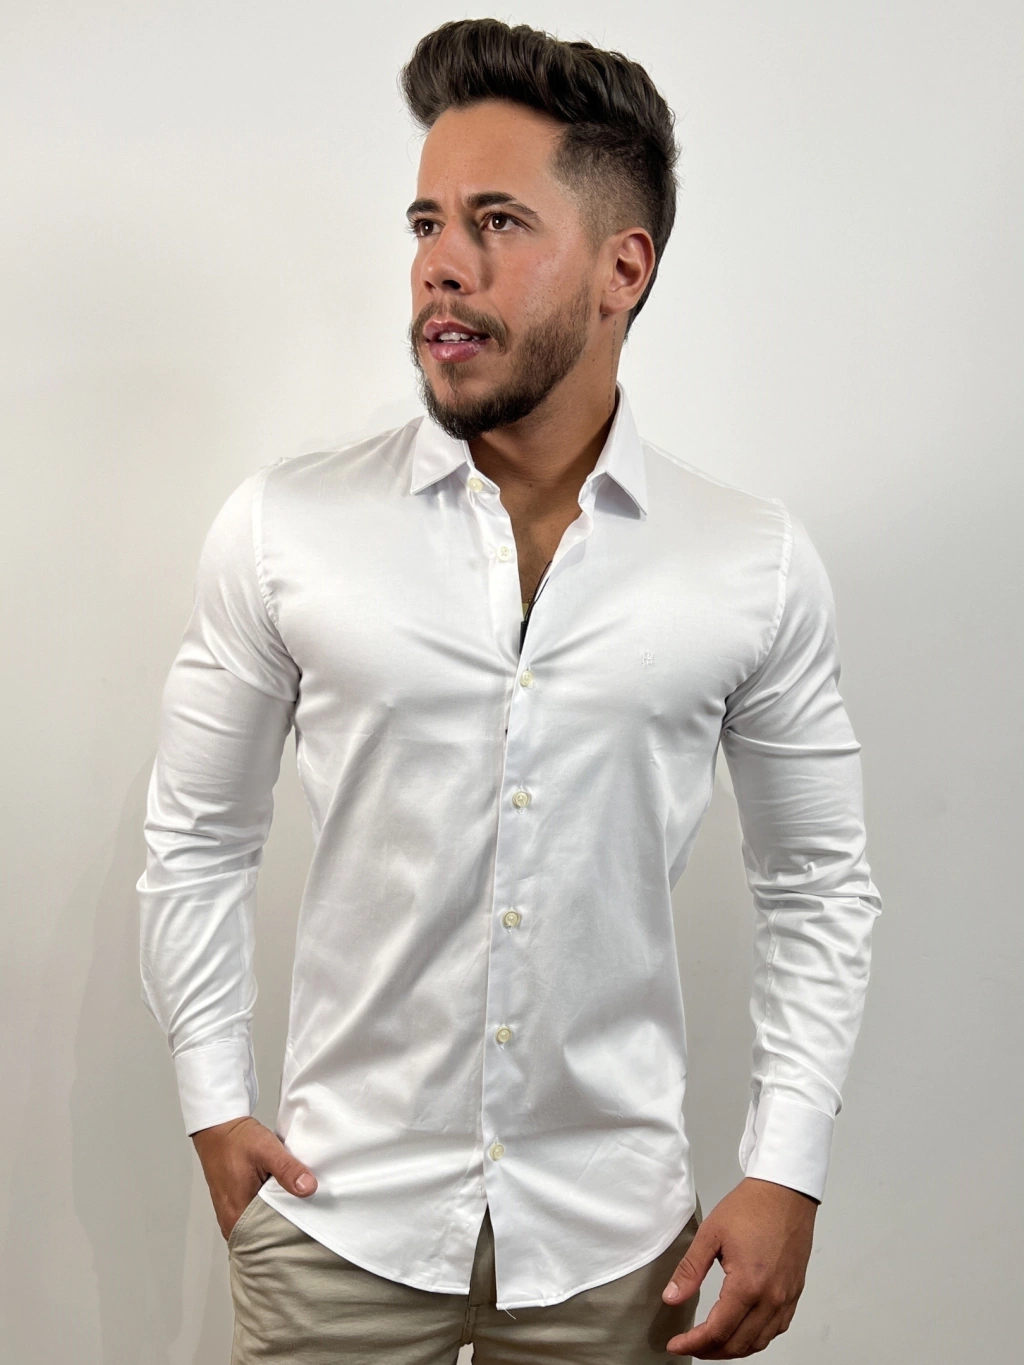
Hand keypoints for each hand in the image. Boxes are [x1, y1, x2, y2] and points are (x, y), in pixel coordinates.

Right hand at [191, 1115, 317, 1239]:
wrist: (218, 1128)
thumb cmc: (236, 1140)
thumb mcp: (267, 1150)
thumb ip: (288, 1169)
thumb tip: (308, 1187)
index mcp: (237, 1215)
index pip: (268, 1239)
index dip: (290, 1233)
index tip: (309, 1224)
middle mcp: (231, 1221)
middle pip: (264, 1236)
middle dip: (285, 1227)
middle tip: (307, 1215)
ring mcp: (230, 1214)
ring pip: (260, 1226)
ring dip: (276, 1216)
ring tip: (296, 1206)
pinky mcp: (233, 1206)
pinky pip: (254, 1216)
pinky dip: (268, 1209)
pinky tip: (281, 1198)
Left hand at [661, 1177, 817, 1357]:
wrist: (785, 1192)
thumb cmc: (752, 1207)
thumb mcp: (711, 1234)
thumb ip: (690, 1270)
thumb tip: (671, 1297)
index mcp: (748, 1285)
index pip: (717, 1331)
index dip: (693, 1343)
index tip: (675, 1344)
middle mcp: (771, 1298)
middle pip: (738, 1344)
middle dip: (710, 1351)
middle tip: (690, 1345)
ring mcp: (786, 1298)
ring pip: (759, 1342)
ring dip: (734, 1349)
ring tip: (711, 1343)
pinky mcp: (794, 1293)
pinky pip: (776, 1329)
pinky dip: (756, 1338)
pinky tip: (742, 1330)